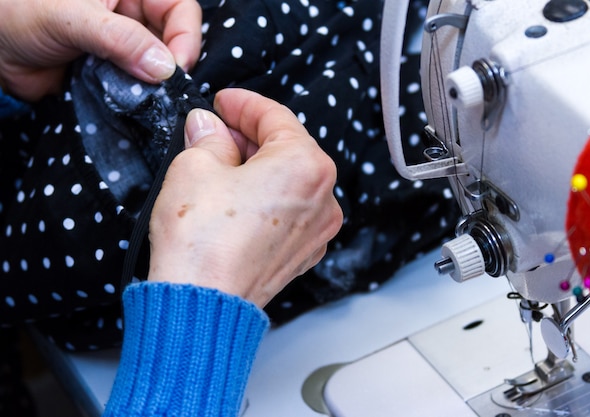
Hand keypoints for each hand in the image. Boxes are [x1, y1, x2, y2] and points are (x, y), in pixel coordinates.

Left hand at [0, 0, 201, 100]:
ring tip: (146, 99)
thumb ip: (121, 40)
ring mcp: (124, 45)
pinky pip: (140, 85)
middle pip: (174, 37)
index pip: (178, 7)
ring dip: (155, 84)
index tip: (176, 67)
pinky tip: (133, 104)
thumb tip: (165, 68)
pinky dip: (139, 97)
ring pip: (159, 65)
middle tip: (165, 88)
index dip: (185, 35)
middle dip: (172, 63)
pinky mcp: (115, 72)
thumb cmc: (18, 14)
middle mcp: (130, 14)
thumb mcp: (71, 18)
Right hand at [148, 89, 343, 306]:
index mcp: (306, 165)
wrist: (202, 306)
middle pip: (287, 149)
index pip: (275, 117)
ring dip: (257, 167)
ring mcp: (316, 230)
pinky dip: (266, 198)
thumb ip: (207, 138)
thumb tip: (208, 127)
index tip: (222, 102)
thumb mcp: (194, 168)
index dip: (243, 104)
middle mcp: (323, 197)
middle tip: (214, 131)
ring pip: (289, 181)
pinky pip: (288, 211)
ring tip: (220, 164)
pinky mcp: (302, 254)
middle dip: (249, 136)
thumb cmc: (202, 242)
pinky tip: (235, 198)